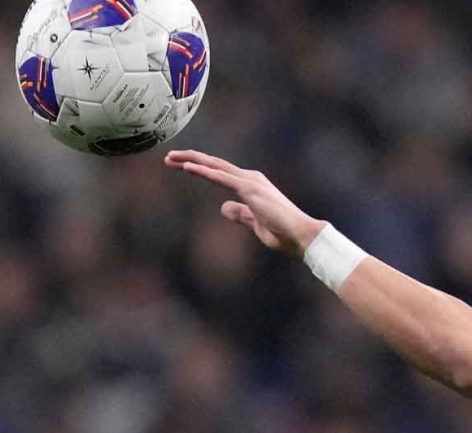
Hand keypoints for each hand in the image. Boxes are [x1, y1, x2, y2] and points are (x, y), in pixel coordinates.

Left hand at [165, 150, 325, 257]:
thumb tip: (223, 208)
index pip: (220, 173)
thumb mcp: (255, 224)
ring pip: (216, 167)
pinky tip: (188, 167)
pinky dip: (205, 171)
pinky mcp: (250, 190)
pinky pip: (222, 178)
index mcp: (252, 186)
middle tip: (168, 157)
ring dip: (192, 161)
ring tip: (171, 158)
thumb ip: (240, 215)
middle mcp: (251, 179)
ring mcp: (251, 182)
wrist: (302, 236)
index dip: (200, 168)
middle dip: (191, 159)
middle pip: (215, 165)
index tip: (179, 165)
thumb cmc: (283, 234)